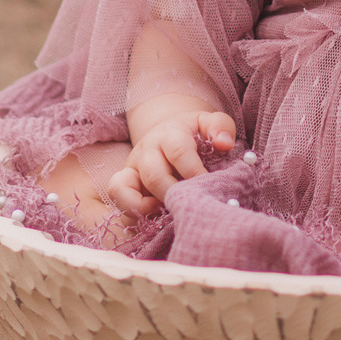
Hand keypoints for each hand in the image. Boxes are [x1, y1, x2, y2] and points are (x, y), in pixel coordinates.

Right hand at [108, 108, 235, 217]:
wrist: (168, 131)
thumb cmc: (194, 133)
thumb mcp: (209, 123)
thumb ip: (221, 128)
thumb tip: (225, 143)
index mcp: (170, 133)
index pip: (179, 151)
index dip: (194, 172)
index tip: (209, 187)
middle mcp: (147, 149)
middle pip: (153, 175)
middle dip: (173, 194)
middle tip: (191, 205)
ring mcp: (133, 166)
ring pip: (125, 187)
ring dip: (147, 207)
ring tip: (168, 213)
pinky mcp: (124, 181)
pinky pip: (116, 195)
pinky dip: (130, 209)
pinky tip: (153, 216)